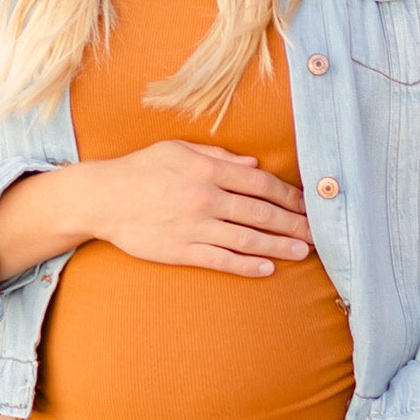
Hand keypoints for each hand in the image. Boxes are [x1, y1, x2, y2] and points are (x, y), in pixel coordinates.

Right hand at [0, 144, 309, 282]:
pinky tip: (267, 270)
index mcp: (208, 169)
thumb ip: (218, 155)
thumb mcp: (178, 149)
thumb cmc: (140, 169)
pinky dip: (247, 266)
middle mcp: (206, 198)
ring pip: (247, 240)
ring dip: (279, 247)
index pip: (261, 183)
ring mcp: (195, 227)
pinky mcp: (182, 250)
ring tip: (302, 253)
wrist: (101, 198)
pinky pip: (222, 260)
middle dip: (294, 224)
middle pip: (261, 213)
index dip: (289, 196)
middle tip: (317, 233)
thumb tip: (254, 164)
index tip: (306, 204)